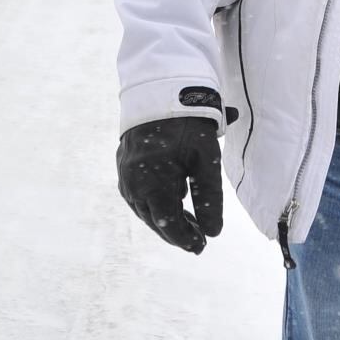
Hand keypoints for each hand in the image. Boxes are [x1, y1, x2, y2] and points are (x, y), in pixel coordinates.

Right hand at [118, 117, 223, 252]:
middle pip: (155, 220)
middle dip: (177, 233)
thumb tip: (214, 232)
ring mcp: (125, 175)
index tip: (202, 247)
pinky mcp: (125, 167)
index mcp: (150, 183)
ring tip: (192, 227)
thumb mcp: (205, 159)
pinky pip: (139, 195)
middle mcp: (132, 183)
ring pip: (146, 209)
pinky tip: (175, 201)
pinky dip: (157, 203)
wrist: (160, 93)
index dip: (184, 238)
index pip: (167, 223)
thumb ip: (209, 197)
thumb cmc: (187, 125)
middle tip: (200, 243)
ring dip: (168, 220)